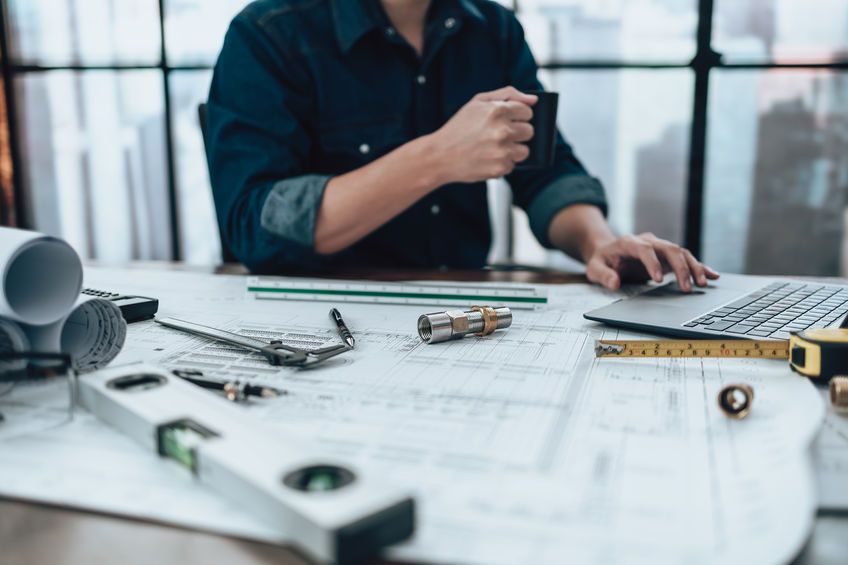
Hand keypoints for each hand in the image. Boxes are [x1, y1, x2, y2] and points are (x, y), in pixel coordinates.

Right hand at [430, 86, 536, 182]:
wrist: (439, 155)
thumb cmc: (459, 127)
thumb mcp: (478, 102)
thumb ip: (507, 94)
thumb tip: (534, 99)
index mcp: (498, 110)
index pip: (527, 111)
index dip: (518, 115)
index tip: (507, 119)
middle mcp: (502, 130)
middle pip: (529, 131)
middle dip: (517, 132)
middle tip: (499, 135)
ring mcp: (502, 151)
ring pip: (524, 151)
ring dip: (512, 150)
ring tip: (493, 148)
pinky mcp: (500, 168)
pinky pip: (512, 165)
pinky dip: (502, 163)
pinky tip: (487, 159)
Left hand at [585, 232, 719, 291]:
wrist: (608, 251)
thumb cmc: (602, 260)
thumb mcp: (594, 268)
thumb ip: (603, 275)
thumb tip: (615, 283)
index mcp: (630, 242)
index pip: (645, 249)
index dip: (653, 263)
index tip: (658, 280)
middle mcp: (648, 241)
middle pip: (669, 249)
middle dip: (680, 268)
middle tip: (687, 288)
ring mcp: (660, 247)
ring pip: (681, 253)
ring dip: (693, 268)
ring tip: (703, 284)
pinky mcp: (667, 255)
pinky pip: (686, 259)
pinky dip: (699, 267)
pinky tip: (713, 276)